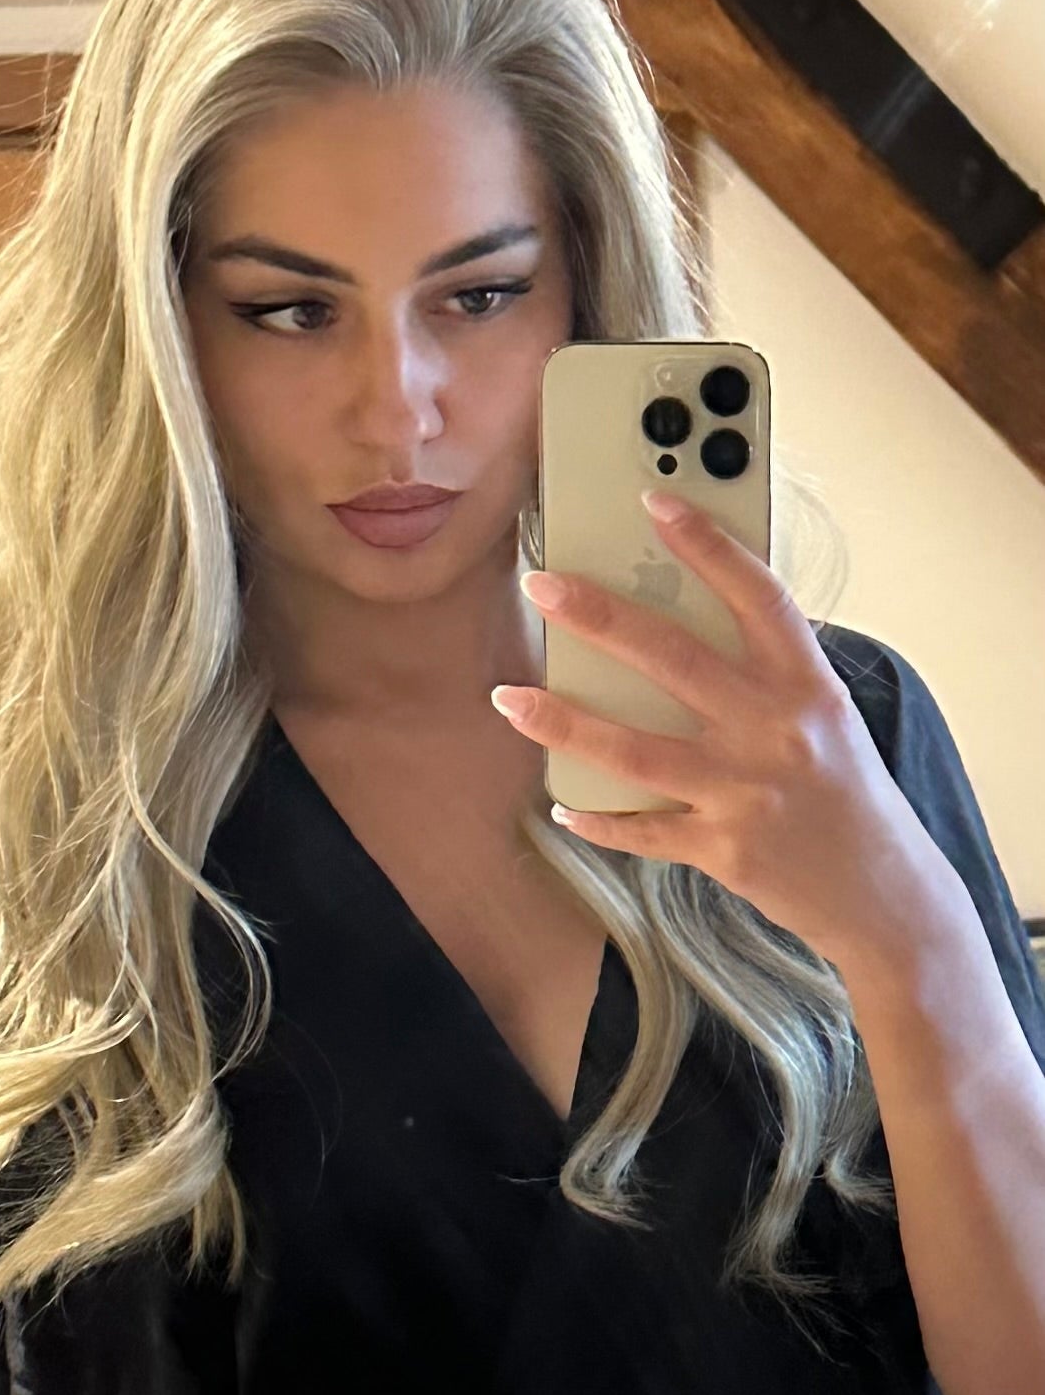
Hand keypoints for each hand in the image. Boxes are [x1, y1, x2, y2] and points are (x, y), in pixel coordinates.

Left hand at [492, 492, 946, 970]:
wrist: (884, 891)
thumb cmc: (845, 791)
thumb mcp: (825, 716)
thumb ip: (768, 673)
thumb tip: (682, 620)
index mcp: (808, 686)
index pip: (757, 597)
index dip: (708, 546)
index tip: (656, 503)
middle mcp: (777, 732)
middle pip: (675, 660)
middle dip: (600, 617)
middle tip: (543, 584)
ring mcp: (746, 794)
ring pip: (637, 752)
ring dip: (564, 723)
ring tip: (510, 698)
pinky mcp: (724, 851)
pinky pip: (644, 833)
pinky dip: (600, 821)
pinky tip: (561, 806)